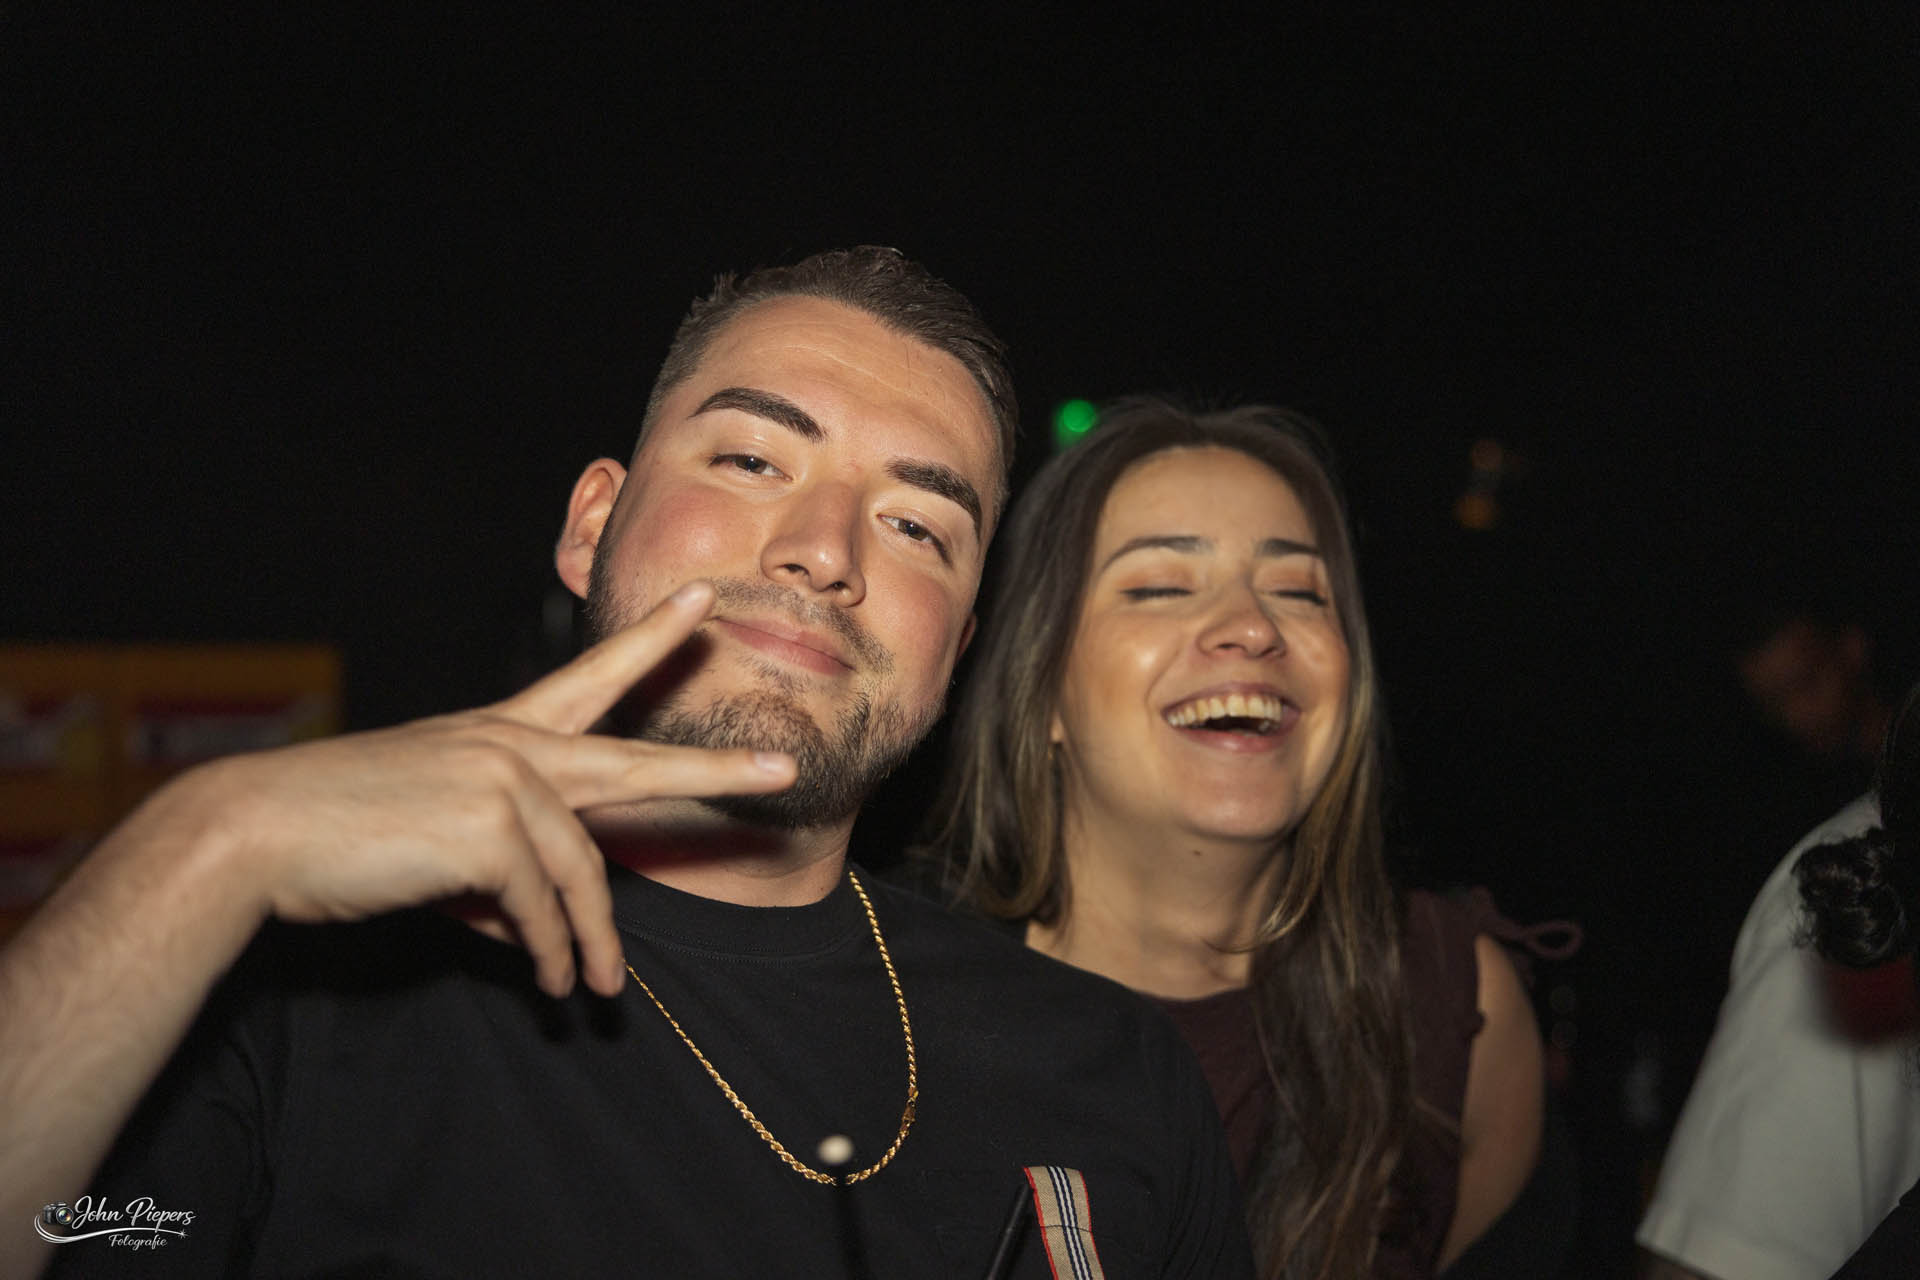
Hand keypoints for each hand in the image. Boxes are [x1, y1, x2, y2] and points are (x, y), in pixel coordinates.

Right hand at [200, 580, 792, 996]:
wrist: (258, 834)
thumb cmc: (344, 836)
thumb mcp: (439, 852)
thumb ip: (505, 883)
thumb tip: (549, 938)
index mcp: (500, 731)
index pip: (592, 677)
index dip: (652, 641)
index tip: (703, 602)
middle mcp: (512, 744)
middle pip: (635, 762)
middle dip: (713, 772)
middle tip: (781, 771)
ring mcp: (503, 778)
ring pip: (582, 873)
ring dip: (592, 943)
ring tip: (597, 993)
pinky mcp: (488, 826)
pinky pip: (544, 907)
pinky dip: (552, 953)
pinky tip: (554, 983)